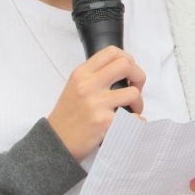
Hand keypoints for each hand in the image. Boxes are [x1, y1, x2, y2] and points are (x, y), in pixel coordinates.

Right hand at [47, 46, 145, 160]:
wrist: (56, 142)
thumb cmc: (68, 116)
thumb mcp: (75, 86)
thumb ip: (95, 75)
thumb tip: (124, 70)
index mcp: (82, 73)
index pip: (112, 52)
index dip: (128, 59)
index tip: (129, 72)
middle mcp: (88, 85)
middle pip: (126, 65)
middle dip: (138, 76)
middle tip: (135, 89)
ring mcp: (96, 103)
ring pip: (134, 93)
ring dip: (138, 103)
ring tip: (131, 110)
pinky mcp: (104, 122)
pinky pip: (134, 118)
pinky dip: (137, 122)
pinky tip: (130, 124)